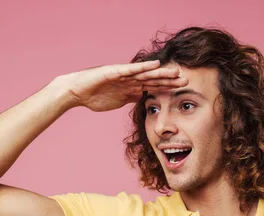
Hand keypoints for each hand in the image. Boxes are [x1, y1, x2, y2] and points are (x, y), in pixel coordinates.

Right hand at [62, 60, 187, 111]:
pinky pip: (130, 70)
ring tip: (175, 72)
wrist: (77, 92)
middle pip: (153, 80)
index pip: (153, 87)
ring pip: (145, 74)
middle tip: (186, 80)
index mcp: (131, 87)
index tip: (182, 90)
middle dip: (169, 81)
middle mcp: (129, 79)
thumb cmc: (94, 96)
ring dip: (161, 73)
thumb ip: (130, 98)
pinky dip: (142, 67)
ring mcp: (122, 75)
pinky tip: (154, 65)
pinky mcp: (114, 72)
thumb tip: (142, 97)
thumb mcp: (118, 101)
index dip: (167, 88)